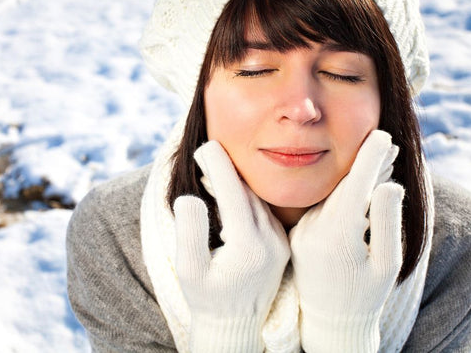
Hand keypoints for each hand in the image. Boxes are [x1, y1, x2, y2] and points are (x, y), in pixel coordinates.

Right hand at [174, 141, 289, 352]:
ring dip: (235, 181)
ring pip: (256, 199)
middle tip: (206, 149)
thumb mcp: (189, 270)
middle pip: (246, 193)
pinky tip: (230, 189)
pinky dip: (245, 196)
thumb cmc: (207, 298)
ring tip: (214, 165)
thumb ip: (190, 232)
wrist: (236, 324)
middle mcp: (270, 241)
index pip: (233, 194)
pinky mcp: (281, 242)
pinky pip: (263, 210)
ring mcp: (279, 242)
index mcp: (248, 247)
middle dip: (226, 169)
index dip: (219, 167)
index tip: (206, 146)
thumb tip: (190, 197)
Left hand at [289, 130, 403, 352]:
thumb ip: (388, 223)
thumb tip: (390, 185)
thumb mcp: (386, 264)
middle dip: (366, 164)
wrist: (329, 322)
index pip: (355, 188)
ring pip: (332, 194)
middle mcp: (314, 230)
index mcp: (337, 238)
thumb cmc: (366, 296)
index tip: (383, 137)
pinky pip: (322, 205)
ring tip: (378, 159)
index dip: (370, 160)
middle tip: (387, 144)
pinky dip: (341, 194)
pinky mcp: (298, 233)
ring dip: (354, 177)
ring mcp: (302, 231)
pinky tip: (358, 185)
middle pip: (344, 186)